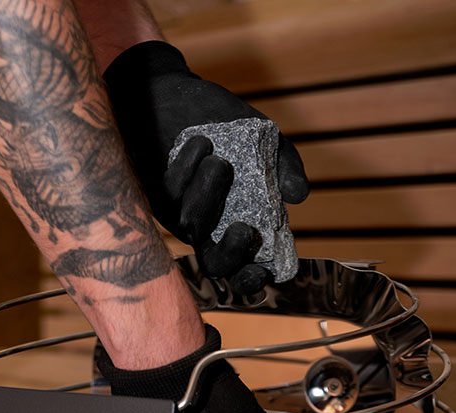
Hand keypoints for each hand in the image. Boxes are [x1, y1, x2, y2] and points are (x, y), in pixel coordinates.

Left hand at [103, 41, 307, 293]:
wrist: (175, 92)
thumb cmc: (222, 121)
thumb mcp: (263, 140)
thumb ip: (284, 166)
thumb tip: (299, 196)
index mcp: (237, 222)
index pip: (243, 267)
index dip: (251, 278)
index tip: (261, 270)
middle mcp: (207, 227)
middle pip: (215, 265)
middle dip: (231, 256)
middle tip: (242, 230)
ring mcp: (179, 212)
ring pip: (192, 227)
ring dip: (209, 196)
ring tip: (219, 161)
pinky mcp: (156, 194)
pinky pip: (172, 194)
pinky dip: (188, 168)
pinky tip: (200, 142)